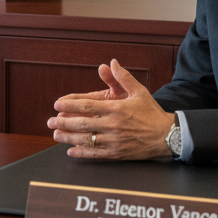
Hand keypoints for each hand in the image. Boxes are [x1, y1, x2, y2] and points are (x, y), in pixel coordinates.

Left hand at [46, 59, 175, 159]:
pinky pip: (95, 154)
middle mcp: (113, 125)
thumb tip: (112, 62)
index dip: (70, 105)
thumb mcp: (139, 92)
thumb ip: (123, 77)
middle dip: (63, 122)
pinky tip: (71, 151)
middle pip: (82, 124)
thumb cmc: (152, 113)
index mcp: (117, 109)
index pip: (88, 106)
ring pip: (86, 140)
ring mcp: (114, 141)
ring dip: (68, 138)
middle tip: (50, 121)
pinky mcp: (117, 154)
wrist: (167, 136)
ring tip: (56, 135)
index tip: (57, 104)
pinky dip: (81, 154)